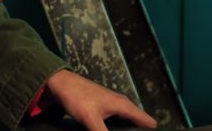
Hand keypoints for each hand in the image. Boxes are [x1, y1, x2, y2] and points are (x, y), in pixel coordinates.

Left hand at [44, 69, 158, 130]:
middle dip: (142, 128)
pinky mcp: (104, 107)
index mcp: (123, 104)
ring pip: (129, 119)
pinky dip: (121, 126)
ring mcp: (113, 104)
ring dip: (132, 127)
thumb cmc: (75, 96)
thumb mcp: (90, 119)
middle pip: (139, 120)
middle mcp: (121, 103)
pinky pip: (119, 119)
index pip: (145, 120)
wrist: (60, 84)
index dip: (151, 129)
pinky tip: (116, 130)